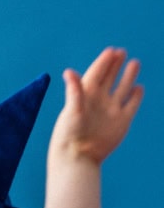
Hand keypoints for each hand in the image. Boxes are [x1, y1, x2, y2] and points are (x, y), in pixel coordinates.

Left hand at [49, 47, 143, 165]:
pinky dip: (135, 96)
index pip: (96, 73)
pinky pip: (131, 105)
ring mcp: (111, 110)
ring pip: (122, 88)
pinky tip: (139, 87)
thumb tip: (69, 71)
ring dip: (128, 76)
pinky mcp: (122, 121)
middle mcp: (99, 100)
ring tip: (134, 62)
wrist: (79, 156)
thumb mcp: (72, 109)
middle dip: (115, 64)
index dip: (103, 62)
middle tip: (121, 51)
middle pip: (109, 77)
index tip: (111, 50)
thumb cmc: (70, 133)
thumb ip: (74, 90)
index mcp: (85, 94)